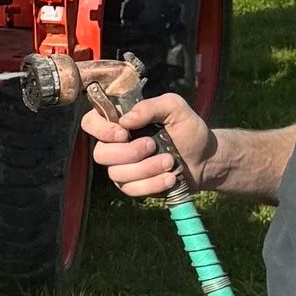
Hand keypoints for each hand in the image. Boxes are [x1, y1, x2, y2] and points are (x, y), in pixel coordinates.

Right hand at [78, 92, 213, 198]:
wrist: (205, 159)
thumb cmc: (188, 130)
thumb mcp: (175, 108)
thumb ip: (151, 106)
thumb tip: (125, 120)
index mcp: (120, 122)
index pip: (90, 122)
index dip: (100, 129)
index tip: (123, 133)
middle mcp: (116, 145)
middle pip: (100, 154)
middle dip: (129, 152)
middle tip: (153, 145)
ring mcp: (122, 167)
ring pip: (116, 174)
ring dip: (145, 169)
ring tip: (170, 162)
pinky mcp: (132, 186)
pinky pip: (130, 189)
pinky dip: (151, 184)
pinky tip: (169, 178)